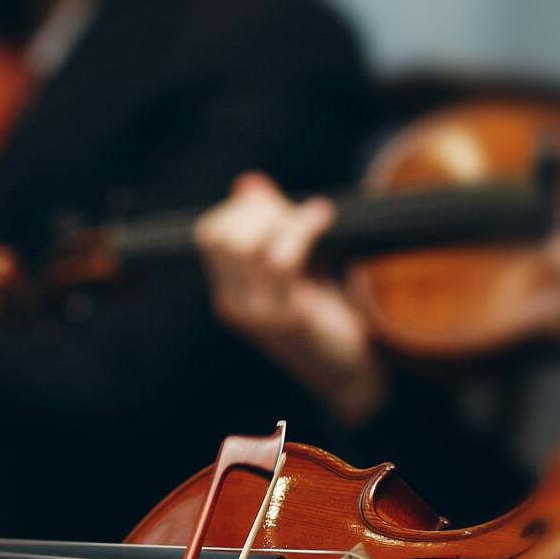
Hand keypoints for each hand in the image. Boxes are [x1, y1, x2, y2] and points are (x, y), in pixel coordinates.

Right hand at [195, 173, 388, 426]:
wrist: (351, 374)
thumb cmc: (328, 317)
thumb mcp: (296, 266)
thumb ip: (271, 227)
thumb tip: (248, 184)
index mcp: (229, 293)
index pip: (208, 234)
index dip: (239, 209)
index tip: (278, 206)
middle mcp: (233, 305)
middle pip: (219, 235)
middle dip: (259, 211)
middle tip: (297, 213)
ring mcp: (256, 315)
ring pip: (246, 245)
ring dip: (285, 219)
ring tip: (316, 216)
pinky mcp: (286, 319)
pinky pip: (281, 260)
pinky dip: (302, 230)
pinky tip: (324, 220)